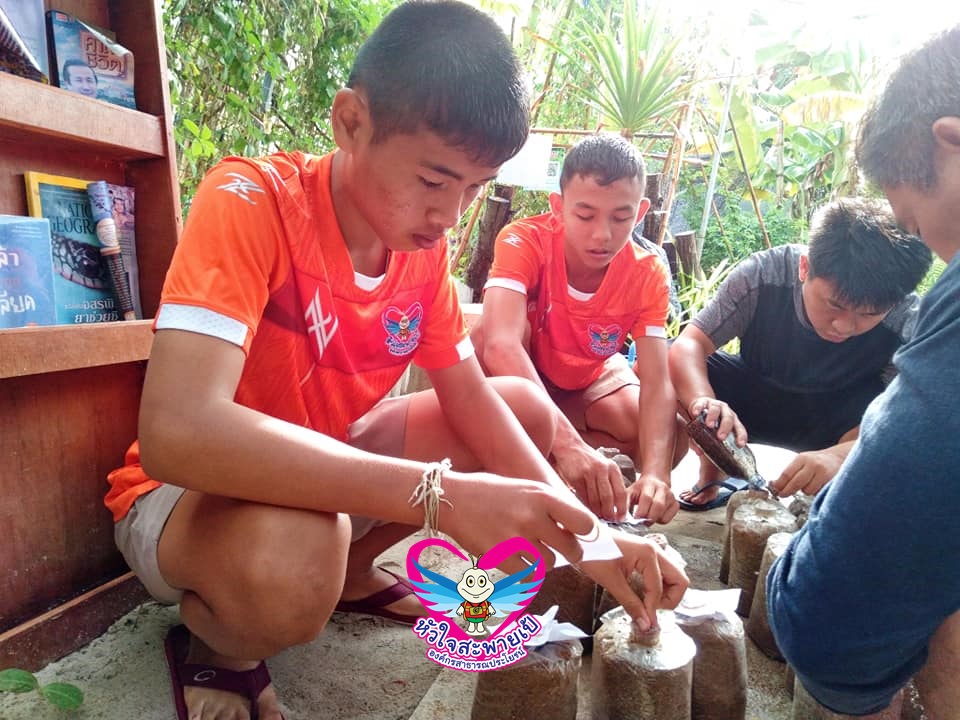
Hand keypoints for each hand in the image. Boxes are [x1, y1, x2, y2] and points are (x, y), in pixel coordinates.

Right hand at [440, 471, 592, 572]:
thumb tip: (579, 528)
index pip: (584, 522)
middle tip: (564, 549)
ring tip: (531, 548)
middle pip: (571, 549)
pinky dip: (526, 570)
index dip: (586, 532)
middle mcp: (532, 518)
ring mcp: (516, 540)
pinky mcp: (501, 558)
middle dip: (571, 551)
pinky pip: (528, 575)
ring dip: (545, 560)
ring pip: (550, 563)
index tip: (581, 534)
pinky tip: (517, 557)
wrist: (453, 499)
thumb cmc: (492, 492)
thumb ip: (551, 507)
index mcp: (542, 496)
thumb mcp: (526, 488)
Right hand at [553, 443, 627, 521]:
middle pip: (609, 498)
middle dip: (609, 513)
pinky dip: (586, 506)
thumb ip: (610, 482)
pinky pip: (584, 496)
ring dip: (597, 511)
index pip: (621, 492)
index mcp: (612, 468)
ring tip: (599, 517)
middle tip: (609, 520)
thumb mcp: (604, 466)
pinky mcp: (577, 477)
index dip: (622, 508)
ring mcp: (589, 473)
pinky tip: (588, 510)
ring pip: (595, 499)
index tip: (621, 518)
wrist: (570, 446)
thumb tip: (616, 506)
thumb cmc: (588, 459)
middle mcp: (602, 469)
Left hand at [581, 531, 688, 629]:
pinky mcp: (645, 554)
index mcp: (648, 554)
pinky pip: (661, 572)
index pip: (659, 589)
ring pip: (673, 575)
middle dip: (671, 599)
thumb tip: (646, 625)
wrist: (580, 536)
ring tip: (648, 603)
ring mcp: (651, 550)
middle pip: (680, 579)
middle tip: (652, 610)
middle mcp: (655, 550)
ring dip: (667, 592)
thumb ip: (631, 604)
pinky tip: (644, 594)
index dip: (653, 609)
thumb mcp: (611, 581)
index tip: (645, 623)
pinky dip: (659, 585)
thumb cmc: (592, 553)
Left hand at [627, 474, 677, 523]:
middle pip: (658, 506)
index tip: (636, 519)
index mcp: (648, 484)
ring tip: (646, 519)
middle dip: (648, 518)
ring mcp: (671, 496)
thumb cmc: (640, 489)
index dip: (641, 511)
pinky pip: (669, 518)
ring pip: (663, 513)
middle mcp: (662, 489)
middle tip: (641, 523)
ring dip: (653, 520)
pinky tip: (655, 516)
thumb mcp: (630, 491)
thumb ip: (624, 502)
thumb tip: (619, 516)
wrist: (655, 480)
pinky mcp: (676, 504)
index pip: (647, 498)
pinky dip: (661, 520)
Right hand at [688, 396, 747, 445]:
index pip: (739, 428)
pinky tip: (695, 413)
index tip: (740, 444)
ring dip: (713, 417)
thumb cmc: (707, 422)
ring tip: (709, 425)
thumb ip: (703, 442)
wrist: (700, 406)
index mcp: (732, 421)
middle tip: (720, 437)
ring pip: (716, 409)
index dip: (741, 436)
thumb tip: (698, 452)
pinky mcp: (702, 402)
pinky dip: (698, 408)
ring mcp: (714, 405)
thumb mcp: (709, 432)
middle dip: (725, 428)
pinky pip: (701, 404)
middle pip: (728, 418)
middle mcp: (725, 412)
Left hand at [772, 444, 850, 496]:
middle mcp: (813, 465)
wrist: (837, 459)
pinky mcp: (831, 482)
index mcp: (802, 459)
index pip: (787, 474)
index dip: (779, 484)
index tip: (775, 490)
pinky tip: (817, 486)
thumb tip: (775, 485)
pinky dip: (815, 492)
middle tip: (783, 494)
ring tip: (808, 485)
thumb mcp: (801, 461)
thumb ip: (790, 472)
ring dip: (805, 491)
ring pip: (807, 490)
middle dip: (787, 491)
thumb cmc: (816, 461)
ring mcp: (823, 474)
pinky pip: (818, 493)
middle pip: (796, 483)